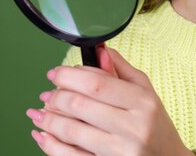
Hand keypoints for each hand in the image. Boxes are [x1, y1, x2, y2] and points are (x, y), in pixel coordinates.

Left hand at [26, 45, 193, 155]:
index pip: (97, 84)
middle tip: (47, 94)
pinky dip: (52, 146)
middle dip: (56, 97)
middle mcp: (132, 127)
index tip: (55, 73)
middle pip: (81, 105)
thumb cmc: (156, 125)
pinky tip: (42, 135)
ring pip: (73, 131)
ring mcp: (121, 151)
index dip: (69, 76)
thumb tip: (100, 50)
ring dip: (49, 120)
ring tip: (39, 112)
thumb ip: (121, 70)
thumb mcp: (146, 92)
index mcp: (142, 102)